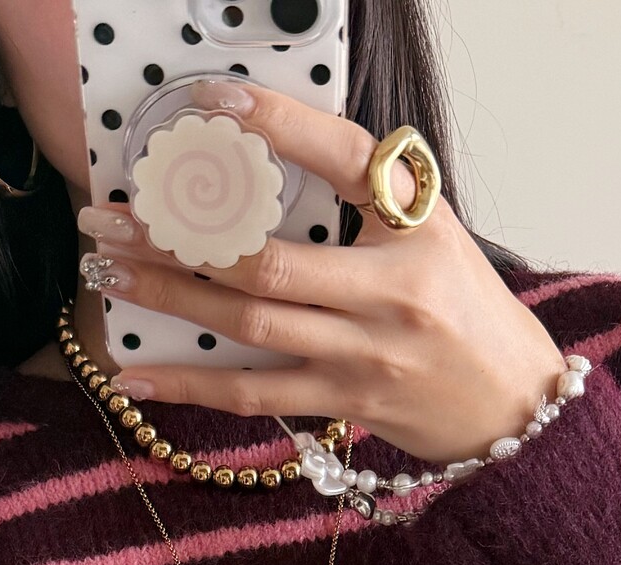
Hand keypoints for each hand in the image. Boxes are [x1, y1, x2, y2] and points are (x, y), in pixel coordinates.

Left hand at [74, 77, 567, 465]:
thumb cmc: (465, 313)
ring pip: (248, 321)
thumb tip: (264, 172)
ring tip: (108, 270)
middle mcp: (391, 288)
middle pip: (266, 256)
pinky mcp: (346, 401)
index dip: (277, 125)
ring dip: (168, 294)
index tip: (213, 102)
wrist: (513, 406)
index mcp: (416, 225)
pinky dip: (190, 386)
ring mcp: (365, 352)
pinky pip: (253, 393)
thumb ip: (365, 203)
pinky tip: (135, 375)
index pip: (343, 157)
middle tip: (113, 213)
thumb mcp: (434, 237)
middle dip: (178, 233)